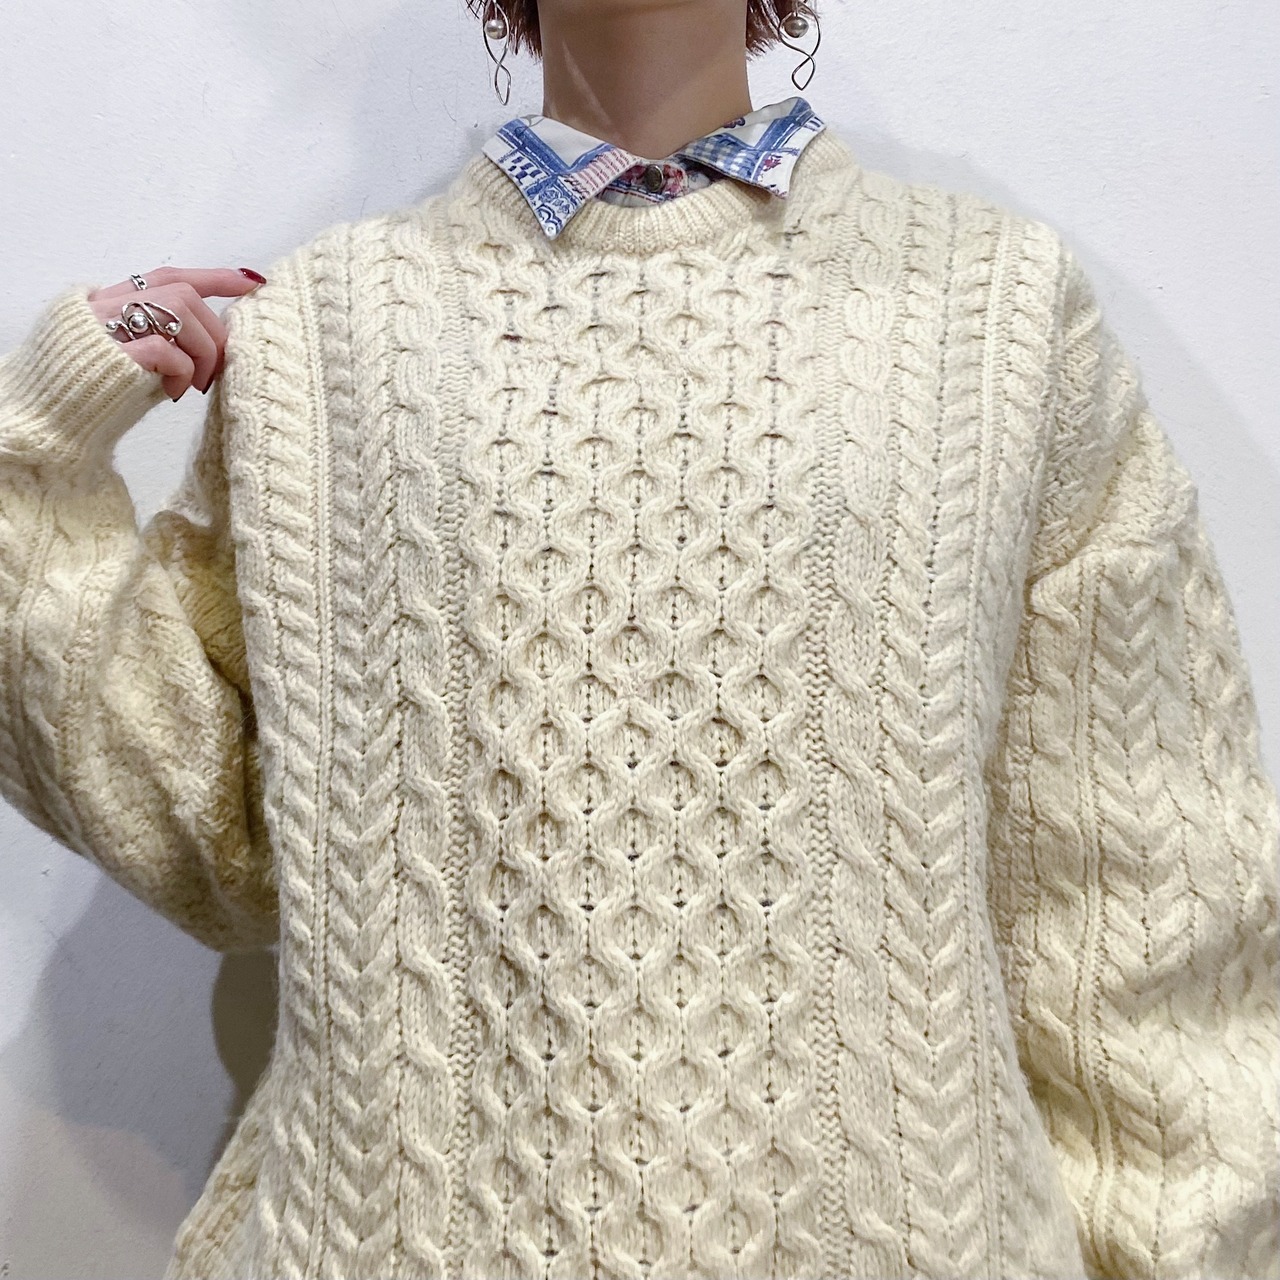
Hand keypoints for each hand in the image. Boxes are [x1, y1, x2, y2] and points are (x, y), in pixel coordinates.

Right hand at [88, 267, 267, 401]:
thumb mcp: (134, 366)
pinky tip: (175, 391)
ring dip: (202, 349)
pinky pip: (165, 347)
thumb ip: (163, 346)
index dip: (212, 278)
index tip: (249, 281)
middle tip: (217, 369)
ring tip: (196, 383)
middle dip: (213, 331)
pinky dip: (181, 370)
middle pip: (183, 294)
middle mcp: (104, 304)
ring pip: (178, 309)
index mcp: (109, 302)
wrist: (46, 423)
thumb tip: (214, 348)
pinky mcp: (110, 352)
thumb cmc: (92, 400)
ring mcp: (103, 324)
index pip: (168, 277)